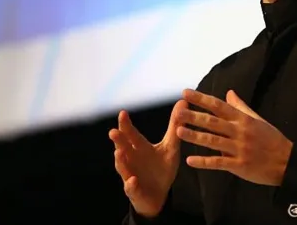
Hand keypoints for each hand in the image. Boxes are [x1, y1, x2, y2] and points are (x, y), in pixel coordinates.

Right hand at [109, 101, 186, 216]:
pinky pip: (131, 188)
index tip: (123, 113)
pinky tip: (132, 180)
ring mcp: (131, 175)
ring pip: (123, 167)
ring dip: (120, 161)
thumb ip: (175, 126)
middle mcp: (132, 160)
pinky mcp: (135, 191)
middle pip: (123, 148)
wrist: (159, 195)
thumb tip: (182, 101)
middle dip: (118, 140)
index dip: (126, 124)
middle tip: (113, 131)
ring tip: (118, 152)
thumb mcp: (171, 147)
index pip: (131, 134)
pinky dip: (131, 184)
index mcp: (139, 148)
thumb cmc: (161, 168)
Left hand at [177, 89, 292, 186]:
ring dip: (195, 136)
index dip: (201, 99)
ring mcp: (239, 149)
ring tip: (178, 131)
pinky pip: (218, 163)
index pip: (219, 106)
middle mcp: (239, 132)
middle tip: (178, 111)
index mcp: (243, 119)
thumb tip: (229, 92)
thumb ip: (241, 107)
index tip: (186, 93)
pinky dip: (204, 162)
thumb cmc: (271, 139)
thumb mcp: (257, 119)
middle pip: (213, 122)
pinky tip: (190, 160)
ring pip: (213, 141)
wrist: (287, 162)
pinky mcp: (239, 165)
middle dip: (194, 116)